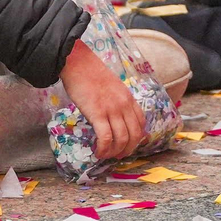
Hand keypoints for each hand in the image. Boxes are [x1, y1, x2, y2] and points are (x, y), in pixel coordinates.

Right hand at [59, 42, 145, 159]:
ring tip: (106, 155)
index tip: (128, 144)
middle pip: (134, 135)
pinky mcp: (98, 114)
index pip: (141, 123)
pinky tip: (98, 152)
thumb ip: (117, 101)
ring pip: (121, 139)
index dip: (136, 138)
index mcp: (129, 98)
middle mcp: (124, 106)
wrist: (79, 64)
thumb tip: (113, 117)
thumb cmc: (91, 74)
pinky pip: (105, 138)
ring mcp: (112, 110)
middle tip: (118, 155)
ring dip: (115, 152)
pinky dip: (103, 149)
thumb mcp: (113, 87)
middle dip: (128, 149)